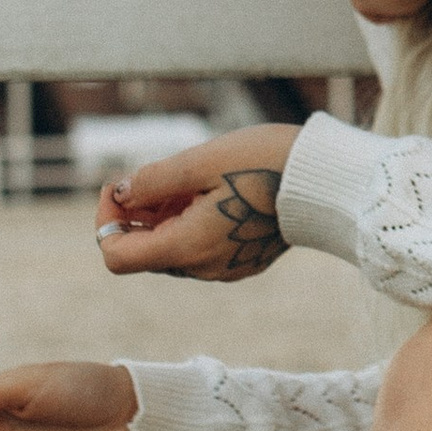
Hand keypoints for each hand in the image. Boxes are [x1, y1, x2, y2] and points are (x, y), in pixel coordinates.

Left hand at [96, 122, 301, 279]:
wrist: (326, 181)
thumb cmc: (265, 164)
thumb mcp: (200, 161)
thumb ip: (152, 180)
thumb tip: (120, 193)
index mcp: (187, 248)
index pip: (115, 256)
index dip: (105, 221)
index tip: (118, 187)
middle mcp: (202, 268)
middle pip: (143, 251)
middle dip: (137, 214)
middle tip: (155, 175)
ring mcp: (223, 269)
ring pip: (171, 248)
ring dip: (164, 217)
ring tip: (188, 179)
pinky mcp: (241, 261)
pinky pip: (198, 248)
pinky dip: (189, 223)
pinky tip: (210, 193)